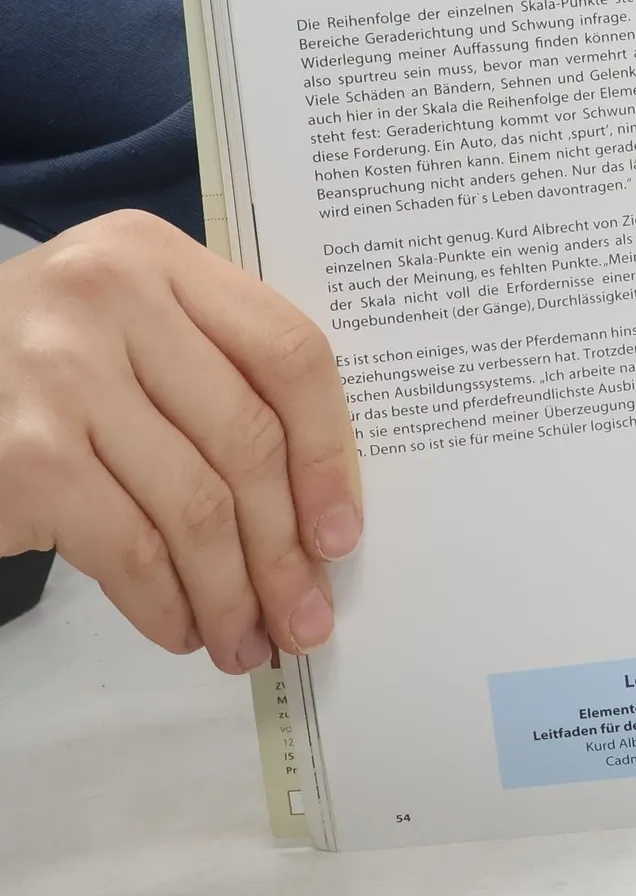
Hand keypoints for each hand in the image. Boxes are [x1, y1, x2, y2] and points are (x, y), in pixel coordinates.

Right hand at [0, 210, 359, 669]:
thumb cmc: (35, 359)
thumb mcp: (125, 321)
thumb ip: (214, 368)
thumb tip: (316, 501)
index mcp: (156, 253)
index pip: (286, 350)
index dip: (330, 451)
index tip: (344, 531)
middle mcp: (110, 298)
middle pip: (247, 438)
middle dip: (287, 546)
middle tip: (308, 615)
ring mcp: (60, 376)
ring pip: (195, 506)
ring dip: (232, 592)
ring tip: (250, 641)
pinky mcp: (23, 457)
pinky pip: (127, 547)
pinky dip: (165, 603)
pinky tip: (183, 630)